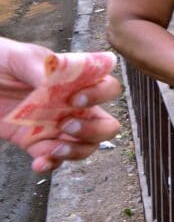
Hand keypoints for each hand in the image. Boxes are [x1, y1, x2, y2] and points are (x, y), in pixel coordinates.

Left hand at [0, 38, 121, 172]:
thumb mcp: (17, 57)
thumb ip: (37, 65)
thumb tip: (52, 79)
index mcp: (75, 80)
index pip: (107, 87)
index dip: (100, 95)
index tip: (76, 99)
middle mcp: (73, 106)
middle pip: (106, 124)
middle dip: (95, 130)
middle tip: (67, 125)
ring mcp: (57, 126)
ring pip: (88, 146)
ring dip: (77, 150)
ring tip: (55, 148)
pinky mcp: (36, 143)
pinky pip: (53, 159)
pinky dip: (51, 164)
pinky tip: (39, 163)